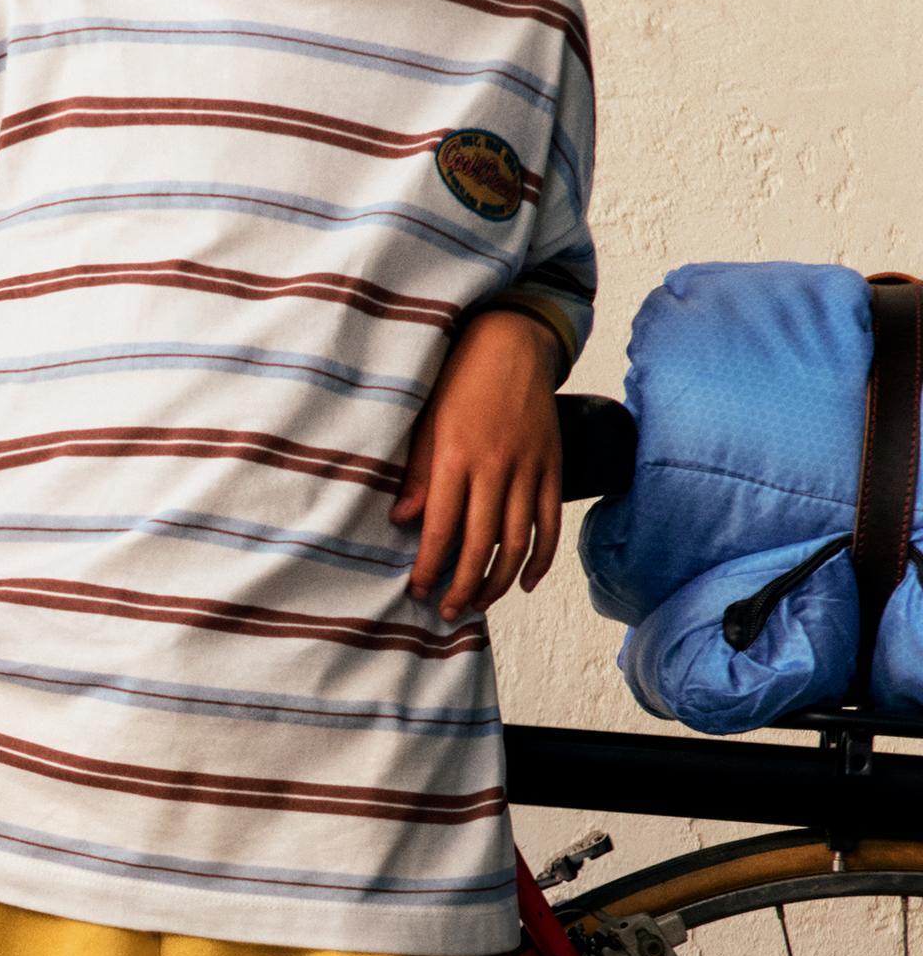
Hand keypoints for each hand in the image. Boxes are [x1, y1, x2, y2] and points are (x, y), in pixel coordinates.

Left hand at [392, 309, 562, 621]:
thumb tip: (403, 521)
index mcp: (455, 457)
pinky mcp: (552, 467)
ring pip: (517, 541)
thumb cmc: (459, 382)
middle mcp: (494, 467)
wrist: (511, 344)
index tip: (419, 590)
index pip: (441, 529)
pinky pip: (549, 523)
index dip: (430, 567)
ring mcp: (528, 469)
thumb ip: (416, 474)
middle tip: (448, 611)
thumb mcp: (425, 422)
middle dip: (462, 586)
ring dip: (498, 581)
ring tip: (480, 602)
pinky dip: (541, 558)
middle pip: (480, 544)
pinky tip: (526, 582)